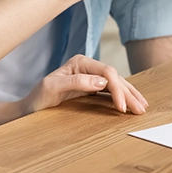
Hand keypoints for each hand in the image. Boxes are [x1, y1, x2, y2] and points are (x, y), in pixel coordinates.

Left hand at [19, 55, 147, 114]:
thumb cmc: (38, 98)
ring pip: (116, 83)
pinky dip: (123, 97)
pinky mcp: (91, 87)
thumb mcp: (52, 88)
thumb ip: (76, 82)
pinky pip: (111, 90)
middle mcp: (88, 66)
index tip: (122, 107)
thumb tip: (102, 82)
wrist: (29, 108)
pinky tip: (132, 103)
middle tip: (140, 109)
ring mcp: (91, 76)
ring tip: (142, 106)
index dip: (117, 89)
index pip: (107, 72)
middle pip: (115, 77)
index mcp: (80, 62)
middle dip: (129, 93)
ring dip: (130, 95)